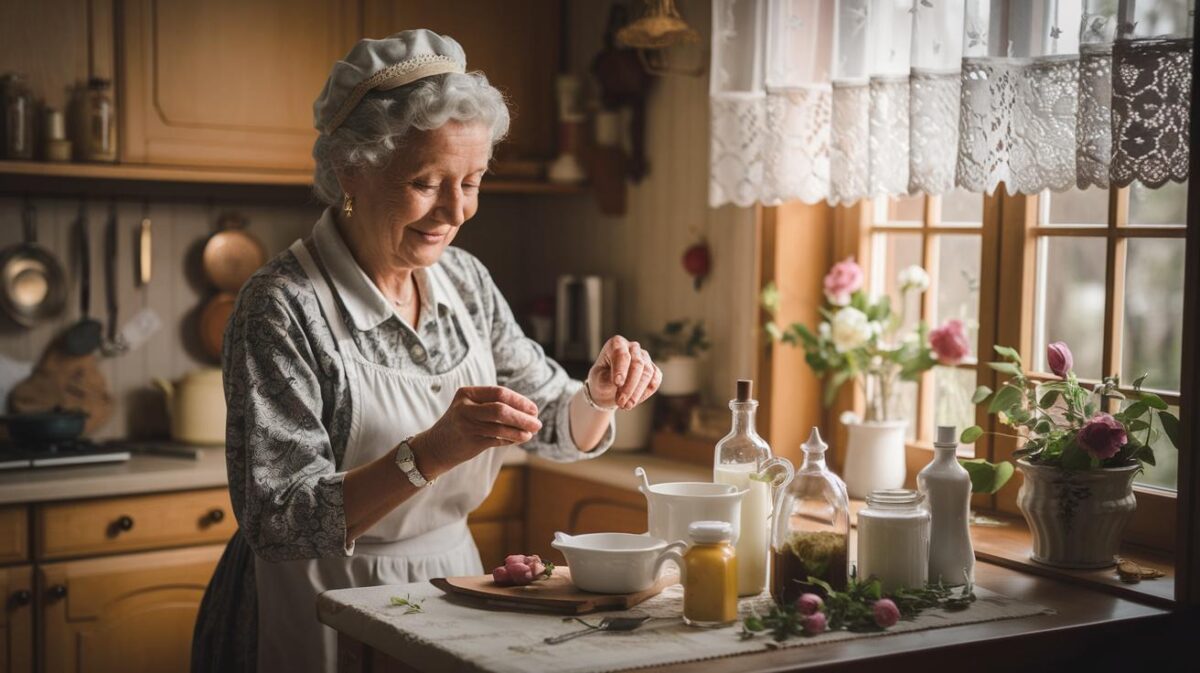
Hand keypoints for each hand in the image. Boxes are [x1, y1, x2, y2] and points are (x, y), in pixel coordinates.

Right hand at [409, 386, 541, 478]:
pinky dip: (511, 439)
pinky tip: (519, 439)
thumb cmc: (461, 424)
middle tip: (537, 423)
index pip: (499, 392)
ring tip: (531, 433)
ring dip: (520, 430)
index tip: (534, 409)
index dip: (520, 400)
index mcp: (467, 394)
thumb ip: (493, 404)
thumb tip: (528, 410)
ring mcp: (466, 425)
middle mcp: (465, 408)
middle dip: (522, 416)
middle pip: (501, 409)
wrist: (436, 447)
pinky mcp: (470, 441)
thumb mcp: (471, 408)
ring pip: (500, 426)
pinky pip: (497, 439)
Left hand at [587, 335, 662, 410]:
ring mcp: (645, 357)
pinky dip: (646, 393)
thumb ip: (609, 378)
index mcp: (616, 344)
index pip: (622, 354)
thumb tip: (623, 381)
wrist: (607, 389)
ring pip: (648, 373)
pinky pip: (655, 380)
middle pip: (638, 364)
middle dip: (630, 385)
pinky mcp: (653, 369)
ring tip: (626, 406)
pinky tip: (634, 401)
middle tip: (620, 402)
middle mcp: (632, 347)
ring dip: (637, 392)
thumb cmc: (601, 380)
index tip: (617, 383)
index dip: (621, 369)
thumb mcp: (598, 379)